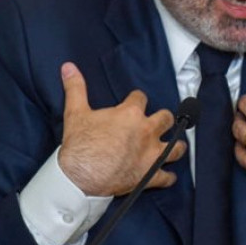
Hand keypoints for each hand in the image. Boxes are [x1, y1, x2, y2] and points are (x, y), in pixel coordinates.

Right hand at [57, 62, 186, 196]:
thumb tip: (69, 67)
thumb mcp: (75, 112)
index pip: (140, 98)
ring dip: (176, 146)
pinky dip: (168, 177)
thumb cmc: (80, 146)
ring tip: (175, 145)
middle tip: (159, 121)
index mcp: (130, 114)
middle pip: (165, 118)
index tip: (135, 101)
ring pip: (176, 147)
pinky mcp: (150, 175)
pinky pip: (166, 177)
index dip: (137, 99)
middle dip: (163, 118)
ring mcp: (151, 154)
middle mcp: (146, 132)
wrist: (80, 177)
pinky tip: (169, 176)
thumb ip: (75, 87)